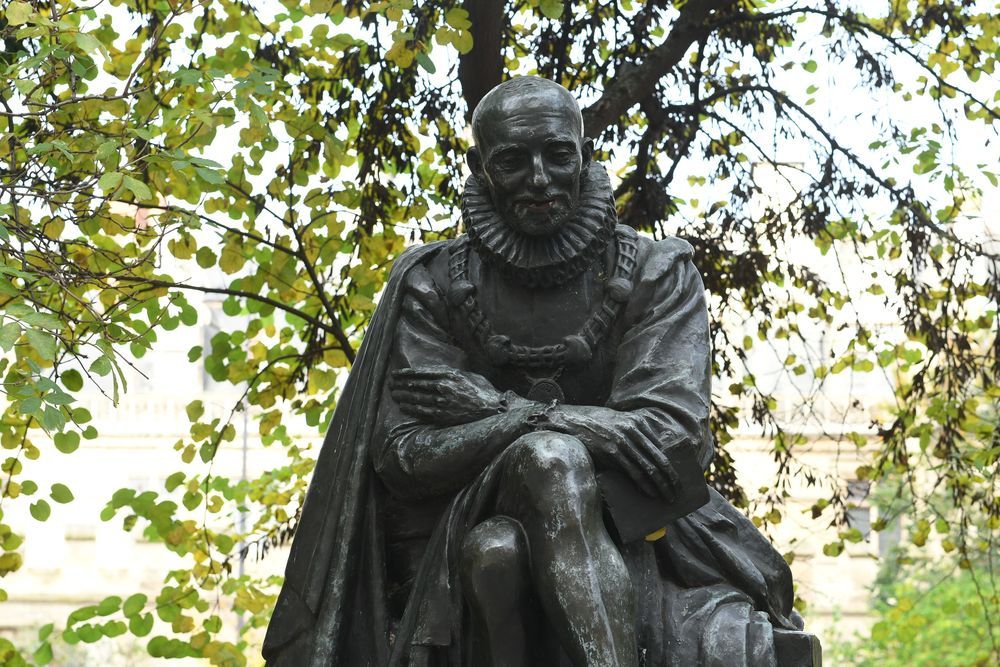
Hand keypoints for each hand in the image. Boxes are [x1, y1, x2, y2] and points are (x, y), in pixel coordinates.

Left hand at [390, 366, 505, 425]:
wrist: (493, 411)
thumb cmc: (483, 392)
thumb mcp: (470, 376)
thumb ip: (454, 373)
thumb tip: (442, 373)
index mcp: (450, 375)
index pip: (422, 373)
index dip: (407, 373)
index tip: (397, 374)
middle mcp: (443, 387)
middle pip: (415, 385)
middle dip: (400, 384)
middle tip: (390, 383)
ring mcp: (442, 402)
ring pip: (416, 398)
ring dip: (402, 396)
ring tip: (393, 394)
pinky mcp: (442, 416)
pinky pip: (421, 412)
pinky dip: (410, 409)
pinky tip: (403, 407)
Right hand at [541, 407, 676, 501]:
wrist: (573, 421)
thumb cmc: (597, 425)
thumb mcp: (620, 422)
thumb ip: (636, 434)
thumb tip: (651, 457)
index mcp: (638, 423)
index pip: (661, 450)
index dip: (672, 468)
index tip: (677, 480)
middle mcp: (633, 431)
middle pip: (659, 460)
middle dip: (671, 479)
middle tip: (677, 493)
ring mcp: (623, 442)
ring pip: (649, 468)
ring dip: (661, 485)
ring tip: (667, 497)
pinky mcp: (611, 452)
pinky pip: (633, 472)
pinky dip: (645, 484)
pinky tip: (651, 493)